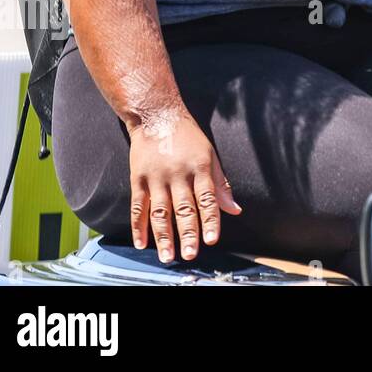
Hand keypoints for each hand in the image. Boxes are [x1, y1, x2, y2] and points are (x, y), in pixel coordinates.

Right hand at [127, 113, 240, 263]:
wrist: (158, 115)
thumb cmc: (188, 136)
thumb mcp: (210, 154)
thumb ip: (221, 184)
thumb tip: (234, 209)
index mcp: (200, 167)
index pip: (207, 198)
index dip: (210, 220)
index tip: (212, 239)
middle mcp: (178, 173)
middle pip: (183, 208)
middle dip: (188, 233)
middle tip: (190, 254)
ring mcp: (156, 177)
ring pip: (160, 212)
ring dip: (163, 236)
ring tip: (167, 256)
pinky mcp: (138, 178)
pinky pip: (137, 206)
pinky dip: (138, 227)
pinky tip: (142, 243)